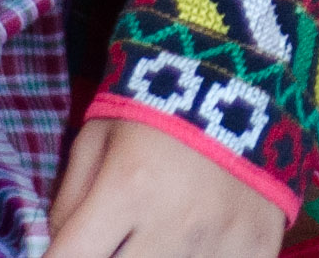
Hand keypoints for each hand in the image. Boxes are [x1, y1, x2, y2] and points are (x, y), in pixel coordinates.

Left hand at [47, 114, 284, 257]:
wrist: (242, 79)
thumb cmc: (155, 108)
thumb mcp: (97, 137)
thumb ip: (66, 203)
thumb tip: (59, 254)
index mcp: (128, 188)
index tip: (71, 250)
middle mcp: (174, 224)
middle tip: (117, 238)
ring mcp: (221, 241)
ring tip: (155, 235)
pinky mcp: (259, 248)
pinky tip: (196, 244)